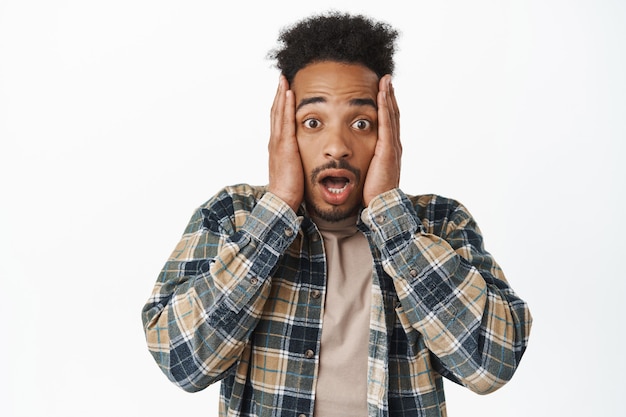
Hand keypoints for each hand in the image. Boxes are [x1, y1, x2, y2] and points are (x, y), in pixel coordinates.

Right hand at [267, 76, 303, 211]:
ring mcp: (278, 143)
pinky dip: (285, 107)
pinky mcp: (284, 147)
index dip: (281, 105)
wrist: (283, 200)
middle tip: (282, 78)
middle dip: (279, 95)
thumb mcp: (295, 169)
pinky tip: (289, 94)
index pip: (279, 120)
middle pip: (276, 112)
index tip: (285, 91)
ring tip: (284, 79)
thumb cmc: (291, 189)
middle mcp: (275, 142)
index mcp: (278, 146)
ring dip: (281, 95)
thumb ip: (297, 159)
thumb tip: (304, 156)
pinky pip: (285, 122)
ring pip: (278, 113)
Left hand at [362, 75, 401, 205]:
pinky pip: (386, 123)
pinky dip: (385, 107)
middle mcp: (393, 145)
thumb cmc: (372, 193)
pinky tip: (381, 94)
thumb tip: (352, 157)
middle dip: (389, 96)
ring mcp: (392, 147)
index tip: (381, 91)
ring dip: (388, 96)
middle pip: (392, 114)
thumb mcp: (367, 172)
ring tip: (385, 80)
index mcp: (387, 150)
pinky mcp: (388, 149)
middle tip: (386, 79)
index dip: (385, 106)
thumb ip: (363, 161)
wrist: (381, 205)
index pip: (387, 123)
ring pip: (391, 115)